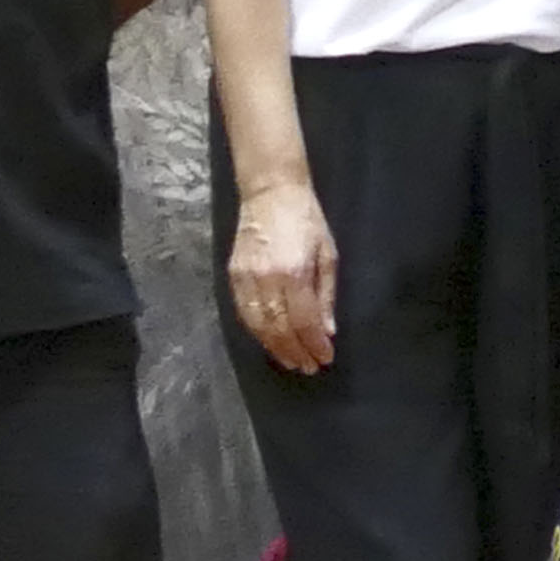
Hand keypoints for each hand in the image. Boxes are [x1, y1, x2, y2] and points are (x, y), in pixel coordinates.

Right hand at [225, 180, 339, 374]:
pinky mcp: (232, 275)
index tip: (324, 358)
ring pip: (258, 325)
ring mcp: (245, 278)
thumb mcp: (327, 255)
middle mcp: (266, 279)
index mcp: (293, 273)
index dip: (314, 344)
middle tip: (308, 366)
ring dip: (274, 347)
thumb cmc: (306, 221)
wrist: (270, 193)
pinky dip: (257, 331)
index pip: (304, 321)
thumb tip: (327, 330)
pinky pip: (243, 312)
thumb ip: (325, 295)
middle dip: (295, 351)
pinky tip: (269, 341)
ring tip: (291, 360)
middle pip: (279, 328)